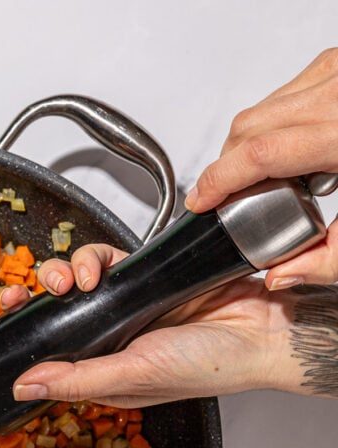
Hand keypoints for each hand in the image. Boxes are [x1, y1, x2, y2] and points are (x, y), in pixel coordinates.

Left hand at [3, 244, 337, 406]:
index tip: (4, 315)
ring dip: (68, 272)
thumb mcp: (130, 376)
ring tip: (75, 279)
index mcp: (101, 374)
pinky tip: (101, 267)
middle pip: (56, 312)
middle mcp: (110, 340)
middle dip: (36, 295)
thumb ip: (75, 380)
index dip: (21, 333)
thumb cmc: (207, 366)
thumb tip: (23, 387)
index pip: (48, 353)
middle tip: (29, 293)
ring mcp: (126, 308)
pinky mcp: (144, 279)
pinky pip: (109, 261)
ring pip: (78, 281)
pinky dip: (98, 258)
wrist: (260, 331)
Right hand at [185, 48, 337, 289]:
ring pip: (262, 108)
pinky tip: (290, 154)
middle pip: (251, 127)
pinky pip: (283, 94)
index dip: (220, 179)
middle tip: (225, 200)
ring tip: (263, 181)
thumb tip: (280, 276)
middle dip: (227, 165)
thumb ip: (328, 260)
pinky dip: (271, 125)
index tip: (201, 200)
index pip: (260, 151)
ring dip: (247, 146)